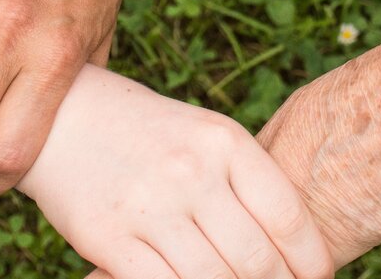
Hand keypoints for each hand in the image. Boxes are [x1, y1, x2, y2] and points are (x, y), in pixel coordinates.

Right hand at [18, 66, 333, 278]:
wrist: (64, 117)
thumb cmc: (149, 134)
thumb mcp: (205, 136)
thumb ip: (245, 183)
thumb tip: (294, 248)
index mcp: (224, 141)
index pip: (288, 216)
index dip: (311, 260)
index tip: (316, 278)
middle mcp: (191, 171)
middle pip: (257, 259)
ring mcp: (149, 206)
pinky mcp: (108, 238)